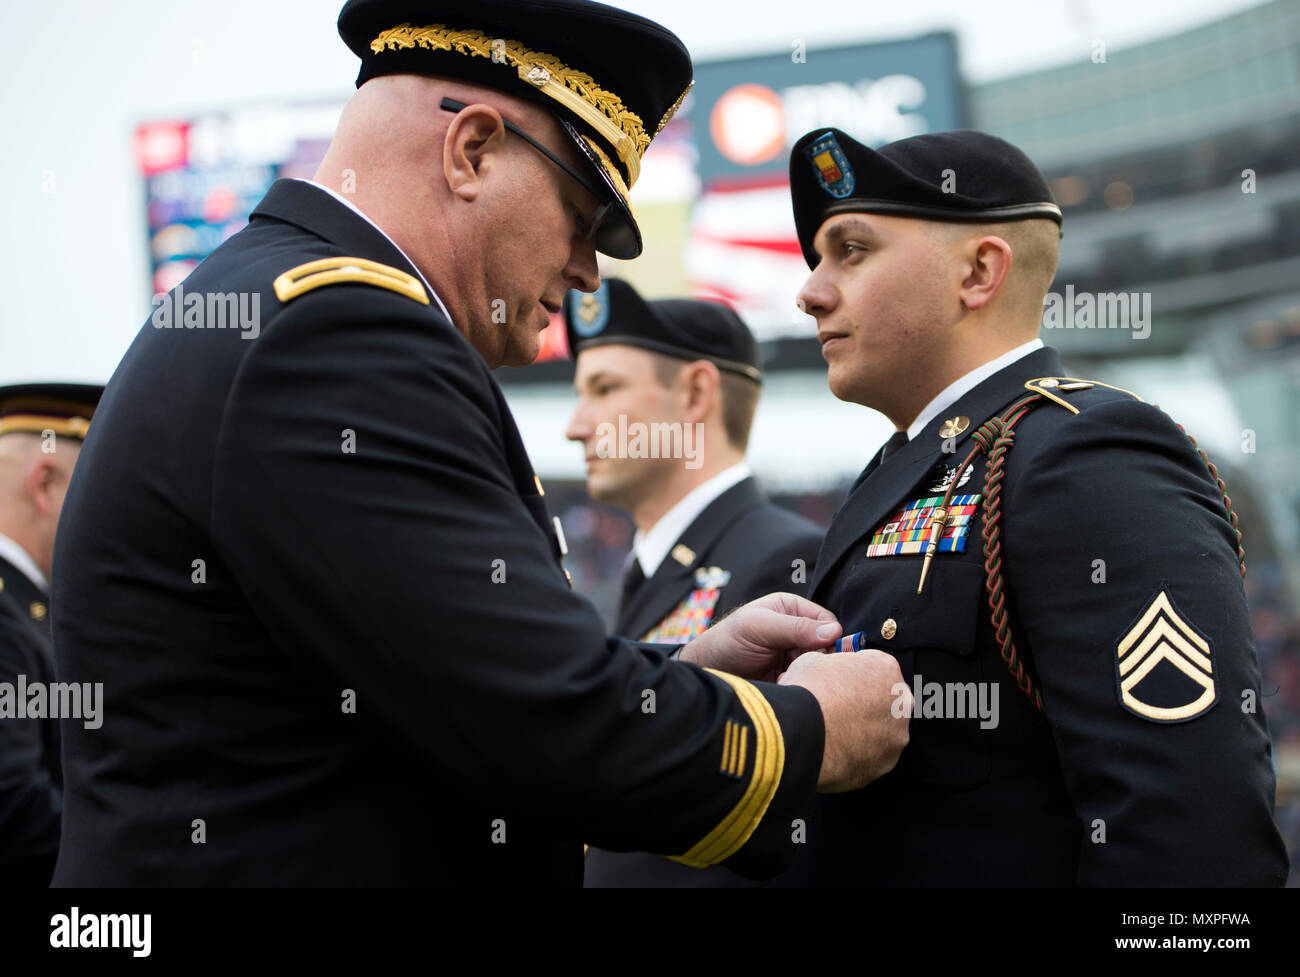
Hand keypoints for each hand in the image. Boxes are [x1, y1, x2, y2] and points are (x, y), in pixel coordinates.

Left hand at [678, 592, 841, 682]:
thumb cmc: (726, 641)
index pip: (828, 622)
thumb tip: (835, 632)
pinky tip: (781, 684)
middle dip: (814, 659)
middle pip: (826, 646)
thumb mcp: (759, 627)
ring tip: (784, 676)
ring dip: (805, 673)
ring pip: (818, 666)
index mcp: (792, 608)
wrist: (707, 671)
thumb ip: (795, 628)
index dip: (828, 638)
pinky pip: (807, 680)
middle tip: (795, 667)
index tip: (815, 653)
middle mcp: (796, 629)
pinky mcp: (790, 674)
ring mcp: (793, 653)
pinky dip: (798, 684)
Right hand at [779, 649, 910, 791]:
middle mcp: (901, 700)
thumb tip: (823, 673)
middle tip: (839, 711)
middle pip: (886, 700)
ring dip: (865, 732)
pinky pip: (874, 756)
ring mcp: (897, 734)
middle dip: (867, 705)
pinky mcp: (887, 763)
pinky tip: (838, 752)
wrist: (802, 732)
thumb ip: (830, 665)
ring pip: (883, 732)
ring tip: (835, 735)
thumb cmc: (807, 691)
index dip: (853, 676)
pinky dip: (860, 755)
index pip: (874, 668)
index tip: (838, 685)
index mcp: (886, 667)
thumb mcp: (812, 661)